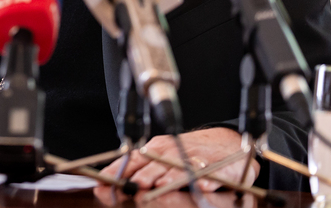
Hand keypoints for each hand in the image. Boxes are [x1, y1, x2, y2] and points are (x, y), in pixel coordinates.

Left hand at [99, 128, 257, 192]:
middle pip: (157, 163)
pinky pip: (211, 174)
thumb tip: (110, 178)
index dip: (121, 169)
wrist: (224, 144)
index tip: (105, 181)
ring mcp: (196, 159)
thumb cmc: (186, 154)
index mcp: (157, 149)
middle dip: (146, 173)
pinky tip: (201, 186)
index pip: (134, 158)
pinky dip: (206, 180)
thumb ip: (139, 168)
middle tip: (136, 184)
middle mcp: (173, 152)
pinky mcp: (217, 167)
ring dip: (172, 176)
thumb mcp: (161, 156)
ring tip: (162, 184)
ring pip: (182, 168)